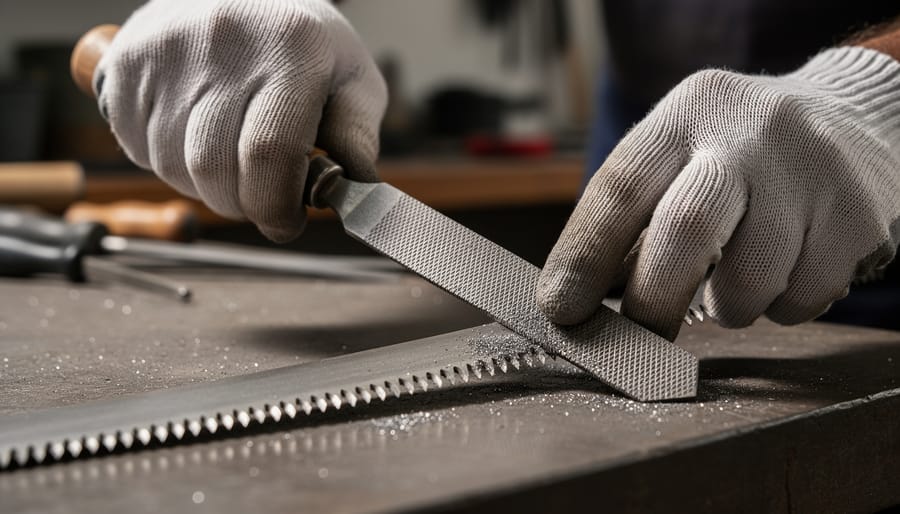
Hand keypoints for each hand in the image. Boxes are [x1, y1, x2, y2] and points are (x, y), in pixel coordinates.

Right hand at [95, 0, 386, 240]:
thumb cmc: (301, 44)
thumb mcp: (352, 77)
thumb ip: (357, 135)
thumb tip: (352, 192)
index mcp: (291, 46)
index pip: (270, 154)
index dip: (276, 206)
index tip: (287, 223)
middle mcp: (224, 41)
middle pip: (216, 169)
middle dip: (243, 204)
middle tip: (263, 197)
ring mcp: (167, 50)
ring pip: (174, 166)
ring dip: (206, 186)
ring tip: (233, 158)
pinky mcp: (127, 63)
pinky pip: (140, 148)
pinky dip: (170, 162)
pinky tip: (197, 137)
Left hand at [537, 47, 899, 339]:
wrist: (855, 117)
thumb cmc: (740, 154)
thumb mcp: (682, 156)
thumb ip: (635, 221)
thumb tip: (580, 303)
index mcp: (684, 116)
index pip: (620, 189)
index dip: (582, 256)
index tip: (560, 309)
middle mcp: (747, 132)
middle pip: (686, 230)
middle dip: (652, 301)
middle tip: (639, 340)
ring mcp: (810, 169)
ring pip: (750, 281)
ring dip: (729, 306)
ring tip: (736, 281)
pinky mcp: (857, 213)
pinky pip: (802, 297)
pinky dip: (781, 306)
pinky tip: (787, 269)